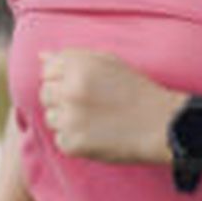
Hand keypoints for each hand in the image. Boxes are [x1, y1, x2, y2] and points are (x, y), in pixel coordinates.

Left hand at [38, 49, 180, 163]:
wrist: (161, 125)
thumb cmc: (137, 90)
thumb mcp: (109, 62)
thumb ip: (72, 56)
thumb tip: (41, 56)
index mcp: (78, 66)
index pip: (47, 71)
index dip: (64, 79)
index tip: (83, 87)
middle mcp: (70, 90)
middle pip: (45, 94)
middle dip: (62, 99)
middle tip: (90, 105)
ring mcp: (70, 119)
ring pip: (50, 118)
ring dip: (67, 120)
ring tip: (95, 120)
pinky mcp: (73, 143)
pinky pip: (60, 140)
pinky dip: (74, 140)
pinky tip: (96, 134)